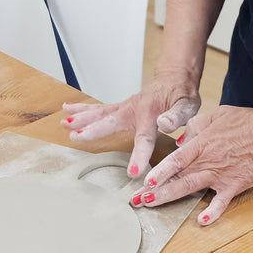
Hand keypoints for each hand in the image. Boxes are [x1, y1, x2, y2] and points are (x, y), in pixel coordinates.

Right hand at [60, 68, 201, 176]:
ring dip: (82, 119)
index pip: (144, 139)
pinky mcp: (120, 108)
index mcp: (150, 114)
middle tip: (77, 137)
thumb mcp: (187, 105)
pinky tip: (67, 111)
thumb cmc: (182, 96)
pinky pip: (99, 109)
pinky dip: (82, 110)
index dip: (139, 156)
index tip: (133, 172)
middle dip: (93, 130)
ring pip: (99, 113)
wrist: (175, 80)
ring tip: (64, 124)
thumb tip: (164, 124)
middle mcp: (132, 109)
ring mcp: (124, 108)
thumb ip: (178, 115)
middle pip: (110, 121)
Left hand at [130, 96, 252, 224]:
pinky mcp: (233, 185)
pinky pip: (220, 202)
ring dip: (169, 198)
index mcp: (202, 144)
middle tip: (137, 199)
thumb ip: (196, 127)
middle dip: (154, 190)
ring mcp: (220, 176)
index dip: (158, 172)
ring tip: (152, 205)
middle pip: (176, 178)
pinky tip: (202, 221)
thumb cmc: (248, 122)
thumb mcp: (218, 115)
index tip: (144, 181)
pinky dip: (212, 212)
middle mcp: (207, 162)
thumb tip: (181, 139)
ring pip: (189, 189)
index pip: (175, 160)